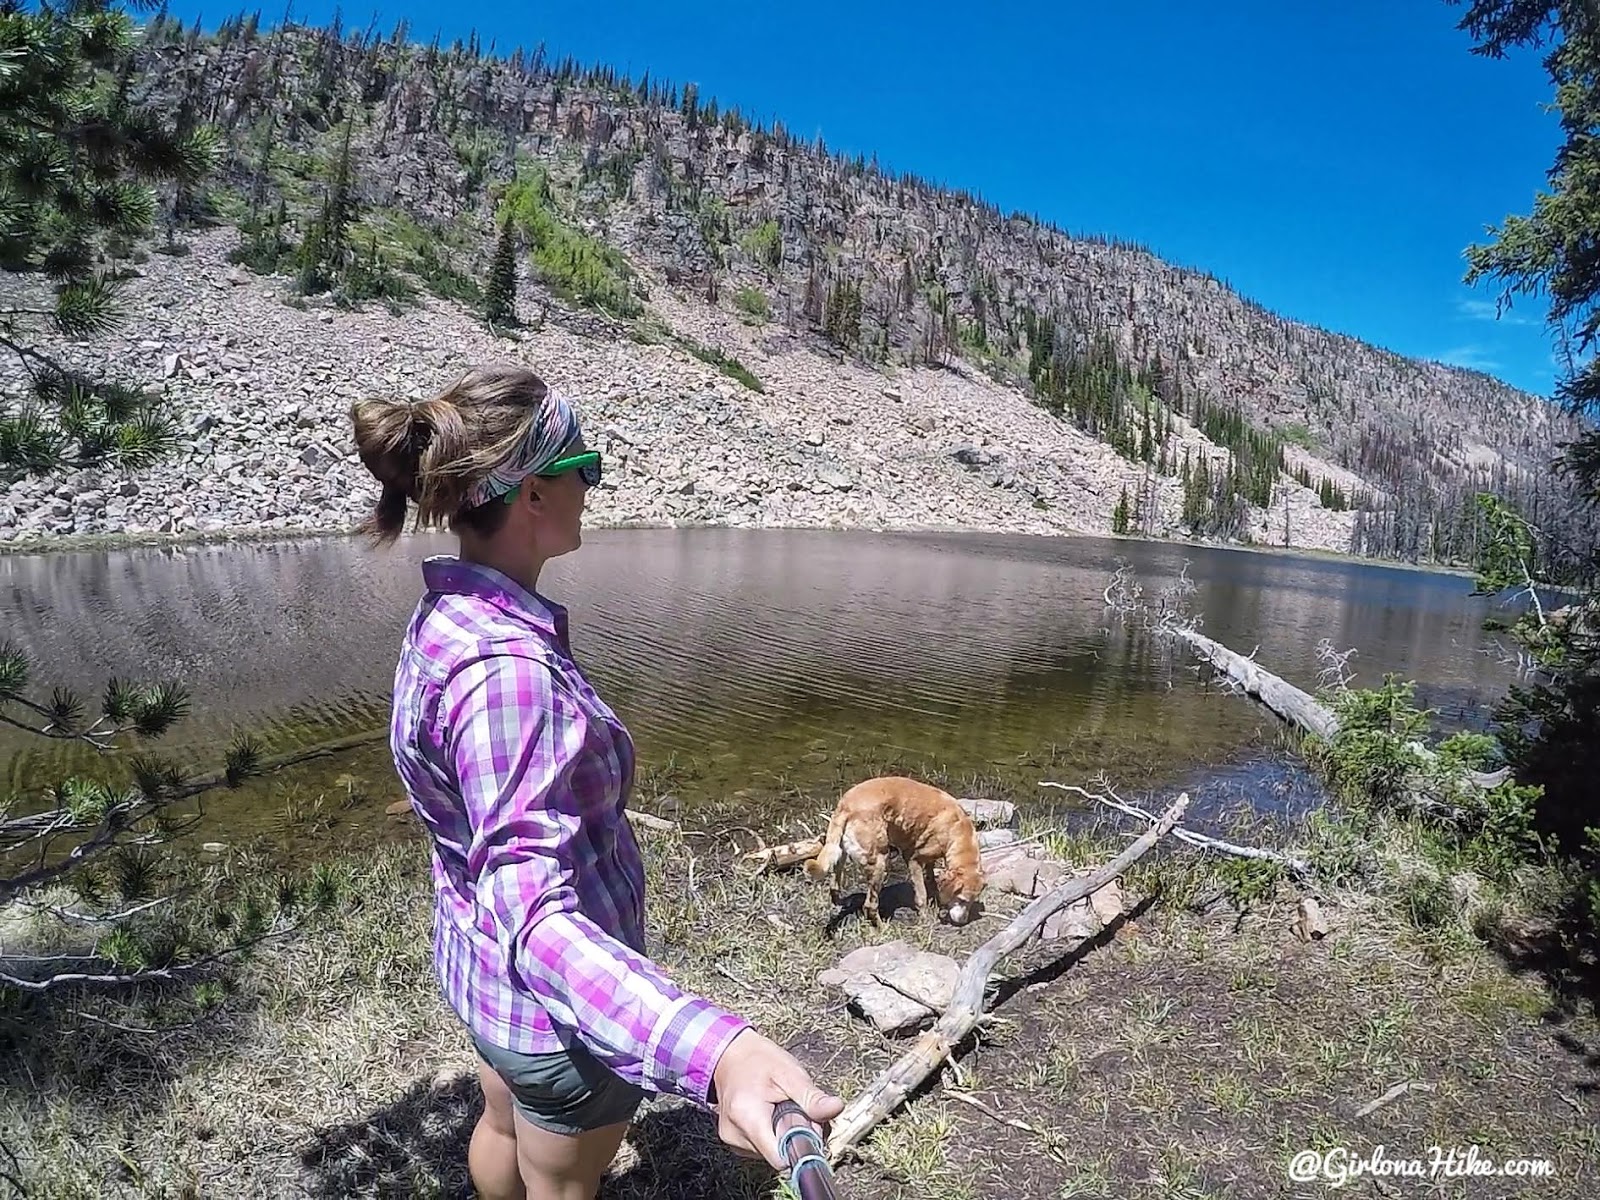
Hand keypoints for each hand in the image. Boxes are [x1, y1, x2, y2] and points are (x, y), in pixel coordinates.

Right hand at [709, 1028, 844, 1169]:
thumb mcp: (790, 1073)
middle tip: (794, 1108)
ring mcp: (731, 1140)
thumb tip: (836, 1108)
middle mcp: (735, 1135)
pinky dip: (771, 1134)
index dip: (800, 1146)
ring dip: (782, 1135)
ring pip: (770, 1152)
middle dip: (793, 1136)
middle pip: (777, 1155)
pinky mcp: (732, 1141)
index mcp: (747, 1117)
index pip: (780, 1158)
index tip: (808, 1126)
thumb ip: (811, 1096)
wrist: (730, 1055)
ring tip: (779, 1107)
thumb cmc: (760, 1060)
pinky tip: (770, 1114)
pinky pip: (761, 1148)